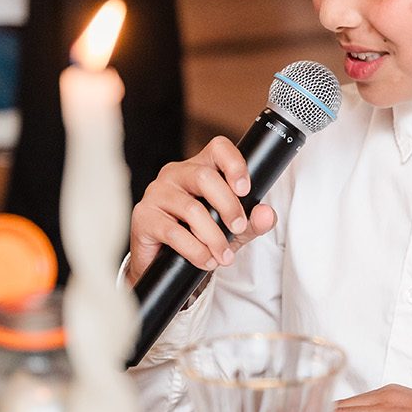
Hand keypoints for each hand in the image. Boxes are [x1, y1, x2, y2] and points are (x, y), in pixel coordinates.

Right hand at [127, 136, 276, 284]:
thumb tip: (267, 215)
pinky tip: (205, 260)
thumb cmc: (198, 236)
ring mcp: (157, 193)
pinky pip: (174, 232)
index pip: (218, 148)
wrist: (163, 263)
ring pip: (191, 208)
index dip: (234, 164)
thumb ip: (252, 221)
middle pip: (205, 177)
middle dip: (228, 206)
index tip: (246, 190)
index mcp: (200, 167)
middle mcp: (176, 174)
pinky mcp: (144, 216)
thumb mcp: (232, 230)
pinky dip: (195, 250)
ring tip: (224, 255)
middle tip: (239, 228)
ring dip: (213, 236)